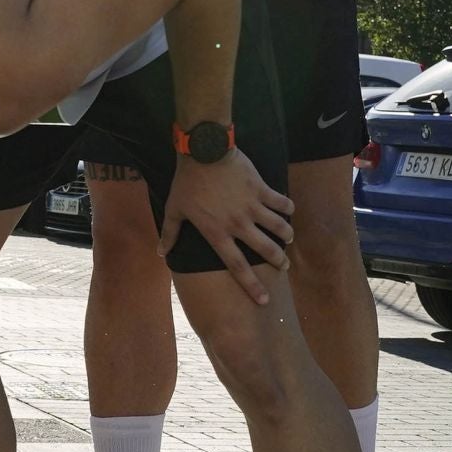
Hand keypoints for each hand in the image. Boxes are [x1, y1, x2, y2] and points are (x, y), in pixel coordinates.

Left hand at [158, 150, 293, 305]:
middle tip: (284, 266)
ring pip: (278, 226)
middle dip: (278, 260)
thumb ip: (170, 234)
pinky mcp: (260, 189)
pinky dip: (287, 206)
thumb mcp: (174, 209)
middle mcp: (238, 224)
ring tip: (289, 239)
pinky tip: (290, 209)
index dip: (251, 285)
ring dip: (286, 234)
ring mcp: (252, 206)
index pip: (237, 266)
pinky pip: (280, 201)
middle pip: (265, 249)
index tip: (263, 299)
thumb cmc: (186, 182)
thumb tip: (161, 253)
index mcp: (218, 233)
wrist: (203, 152)